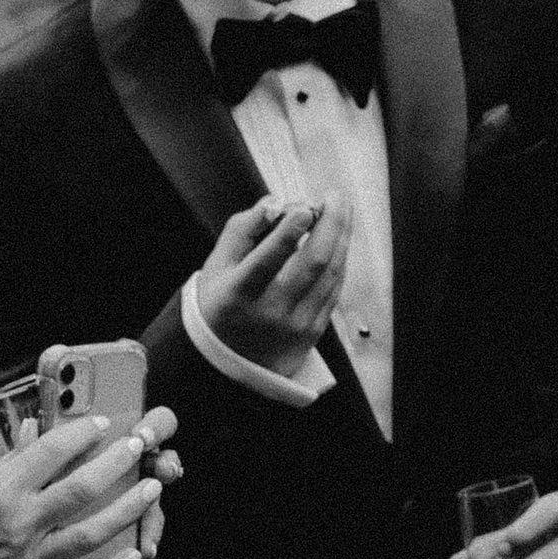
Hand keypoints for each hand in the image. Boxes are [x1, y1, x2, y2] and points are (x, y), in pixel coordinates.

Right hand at [0, 408, 179, 558]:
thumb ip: (4, 463)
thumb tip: (34, 432)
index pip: (51, 451)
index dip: (82, 432)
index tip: (100, 423)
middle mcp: (18, 524)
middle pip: (82, 487)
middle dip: (117, 462)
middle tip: (137, 446)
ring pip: (92, 532)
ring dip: (127, 509)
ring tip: (150, 488)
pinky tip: (131, 554)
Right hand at [195, 194, 348, 371]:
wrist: (229, 362)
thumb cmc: (220, 303)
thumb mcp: (216, 267)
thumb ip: (241, 231)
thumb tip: (275, 203)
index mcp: (237, 296)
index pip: (266, 261)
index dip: (288, 232)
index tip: (304, 206)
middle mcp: (269, 313)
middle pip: (312, 263)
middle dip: (330, 224)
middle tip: (335, 197)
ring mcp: (295, 325)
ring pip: (331, 274)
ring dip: (341, 237)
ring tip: (340, 211)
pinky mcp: (313, 332)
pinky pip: (334, 289)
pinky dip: (339, 260)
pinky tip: (338, 240)